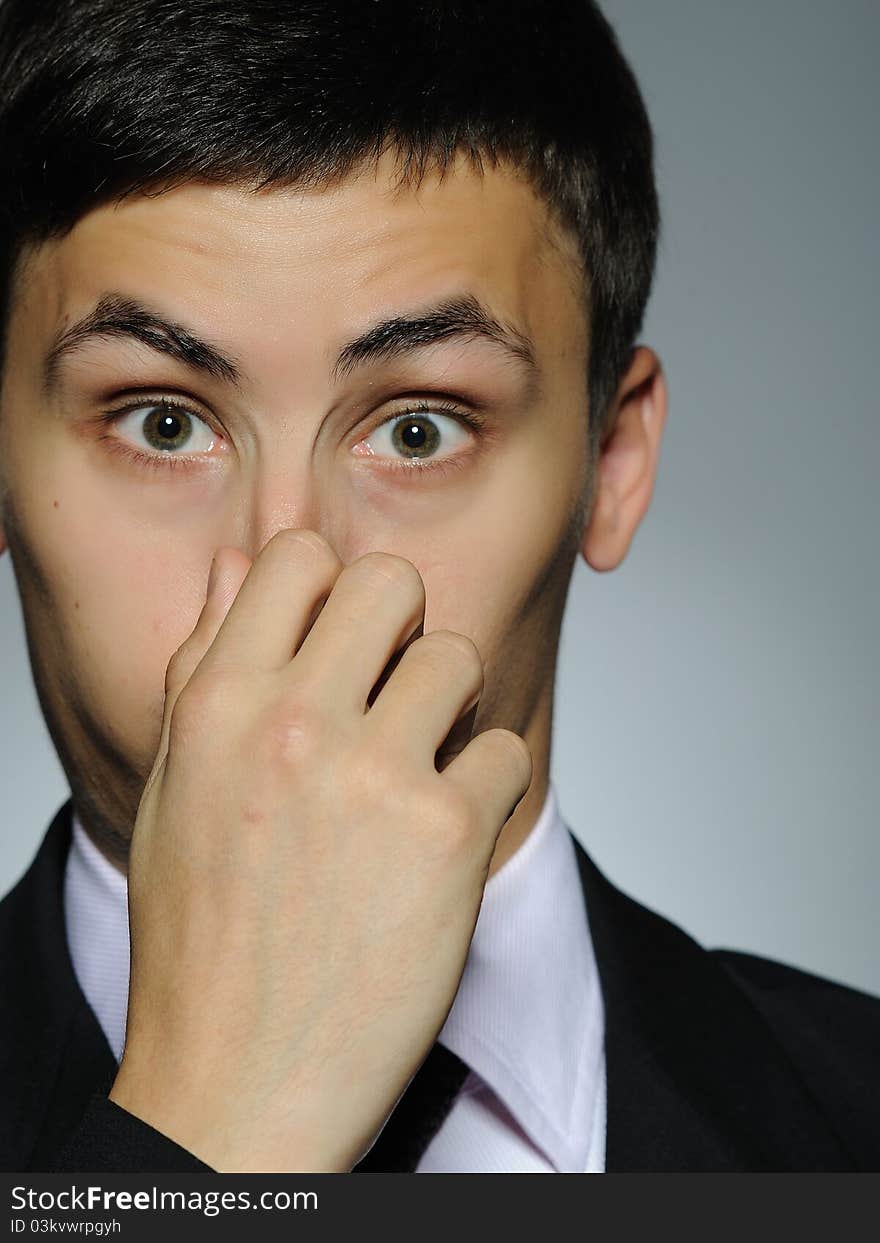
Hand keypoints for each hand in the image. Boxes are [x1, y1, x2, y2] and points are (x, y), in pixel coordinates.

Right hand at [108, 529, 531, 1170]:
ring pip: (460, 657)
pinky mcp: (448, 836)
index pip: (299, 555)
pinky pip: (506, 752)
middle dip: (403, 630)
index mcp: (217, 703)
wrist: (237, 1087)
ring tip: (419, 773)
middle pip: (394, 582)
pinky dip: (486, 790)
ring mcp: (374, 775)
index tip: (341, 643)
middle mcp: (293, 722)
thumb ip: (204, 667)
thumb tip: (237, 566)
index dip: (330, 591)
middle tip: (393, 694)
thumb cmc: (200, 942)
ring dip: (451, 710)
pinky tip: (443, 841)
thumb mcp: (170, 790)